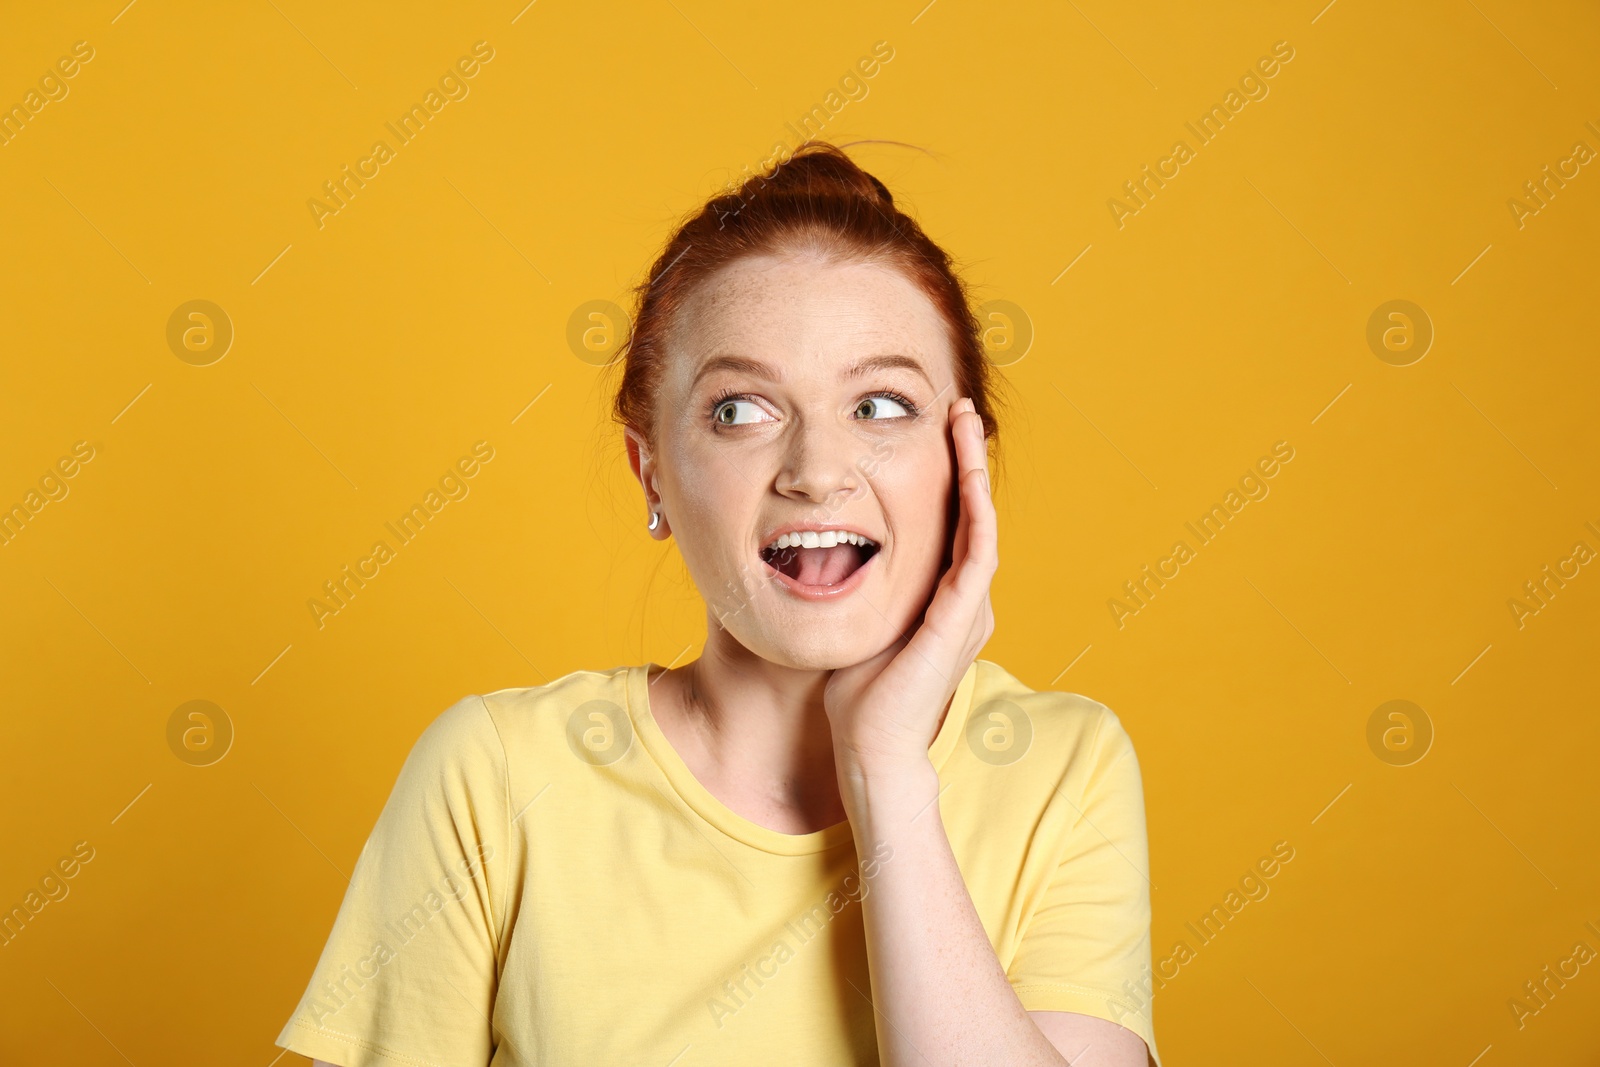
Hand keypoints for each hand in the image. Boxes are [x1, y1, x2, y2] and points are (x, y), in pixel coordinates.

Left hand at [824, 395, 997, 778]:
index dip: (949, 478)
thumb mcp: (860, 624)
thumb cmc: (857, 697)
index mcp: (946, 603)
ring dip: (974, 470)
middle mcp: (966, 601)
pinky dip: (975, 509)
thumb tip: (825, 558)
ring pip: (980, 522)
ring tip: (965, 423)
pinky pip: (977, 551)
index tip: (936, 435)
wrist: (870, 748)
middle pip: (973, 514)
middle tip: (957, 411)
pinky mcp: (961, 618)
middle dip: (966, 460)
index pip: (953, 525)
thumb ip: (861, 590)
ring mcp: (969, 609)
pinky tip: (968, 474)